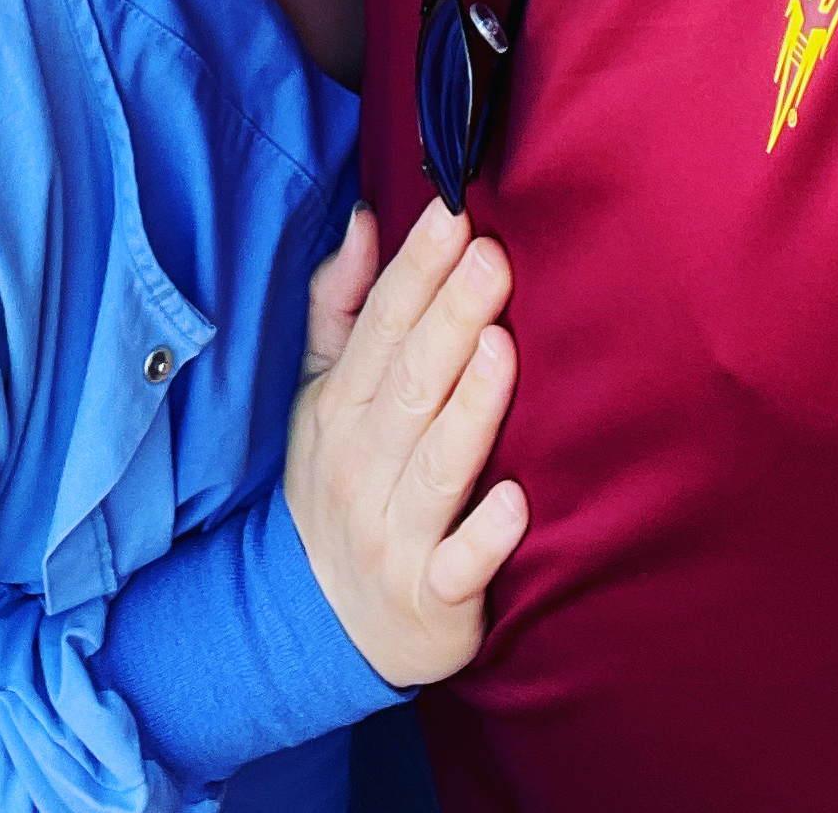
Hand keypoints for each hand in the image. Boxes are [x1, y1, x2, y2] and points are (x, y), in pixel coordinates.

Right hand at [283, 199, 527, 690]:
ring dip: (469, 408)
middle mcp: (359, 462)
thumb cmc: (342, 479)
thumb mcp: (322, 391)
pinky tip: (515, 501)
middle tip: (493, 258)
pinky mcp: (429, 597)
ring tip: (501, 347)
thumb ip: (342, 305)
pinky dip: (484, 536)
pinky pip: (457, 565)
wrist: (322, 623)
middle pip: (410, 383)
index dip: (416, 270)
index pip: (380, 326)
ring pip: (436, 465)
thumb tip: (365, 219)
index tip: (453, 214)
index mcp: (337, 405)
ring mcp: (391, 532)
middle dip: (450, 317)